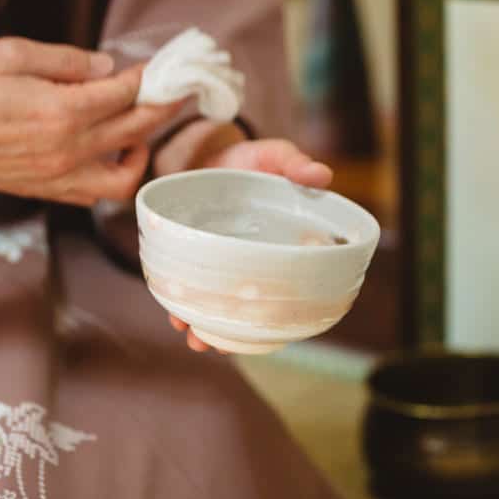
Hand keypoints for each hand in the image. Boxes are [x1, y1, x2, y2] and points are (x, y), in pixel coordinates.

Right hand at [0, 38, 184, 204]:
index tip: (165, 67)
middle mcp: (66, 150)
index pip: (126, 94)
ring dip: (141, 153)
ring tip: (139, 131)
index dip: (152, 78)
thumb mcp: (10, 55)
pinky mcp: (45, 191)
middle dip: (164, 108)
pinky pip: (94, 194)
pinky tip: (109, 155)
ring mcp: (57, 177)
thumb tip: (107, 68)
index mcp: (60, 111)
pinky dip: (112, 176)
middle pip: (137, 131)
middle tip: (177, 93)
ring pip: (124, 178)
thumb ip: (65, 60)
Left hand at [160, 122, 333, 351]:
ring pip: (214, 301)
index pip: (285, 284)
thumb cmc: (248, 161)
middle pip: (246, 304)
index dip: (279, 308)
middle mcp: (246, 262)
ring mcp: (217, 262)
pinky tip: (175, 316)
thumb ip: (293, 163)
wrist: (205, 153)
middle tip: (222, 345)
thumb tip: (322, 175)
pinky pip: (187, 285)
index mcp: (274, 246)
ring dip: (204, 323)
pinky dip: (179, 302)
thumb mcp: (273, 157)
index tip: (272, 328)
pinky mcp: (190, 256)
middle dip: (234, 328)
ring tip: (195, 339)